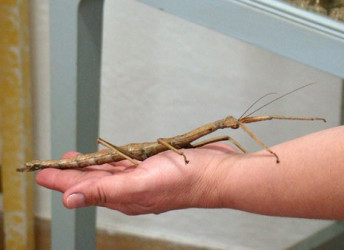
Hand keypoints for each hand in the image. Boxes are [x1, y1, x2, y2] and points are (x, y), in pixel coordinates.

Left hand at [36, 143, 239, 214]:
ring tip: (74, 159)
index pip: (83, 188)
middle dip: (71, 173)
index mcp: (122, 197)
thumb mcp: (138, 185)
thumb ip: (104, 191)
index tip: (41, 175)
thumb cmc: (182, 182)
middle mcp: (129, 189)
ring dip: (90, 165)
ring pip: (108, 170)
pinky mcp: (152, 165)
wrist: (215, 174)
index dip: (61, 181)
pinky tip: (106, 157)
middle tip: (53, 166)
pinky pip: (125, 162)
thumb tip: (69, 200)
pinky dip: (111, 158)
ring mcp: (141, 177)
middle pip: (93, 179)